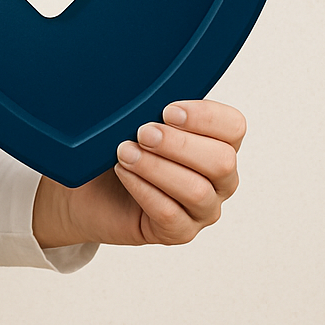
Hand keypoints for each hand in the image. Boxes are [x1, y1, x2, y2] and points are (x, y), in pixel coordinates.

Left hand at [33, 99, 243, 248]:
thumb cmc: (121, 148)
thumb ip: (154, 104)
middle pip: (221, 161)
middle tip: (142, 132)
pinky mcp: (180, 232)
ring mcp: (203, 209)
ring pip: (197, 190)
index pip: (233, 126)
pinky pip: (171, 214)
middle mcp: (219, 178)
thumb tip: (149, 91)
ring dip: (156, 167)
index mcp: (218, 142)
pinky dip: (144, 190)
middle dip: (178, 144)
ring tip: (125, 152)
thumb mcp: (138, 119)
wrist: (91, 189)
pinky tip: (124, 174)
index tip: (167, 110)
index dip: (205, 117)